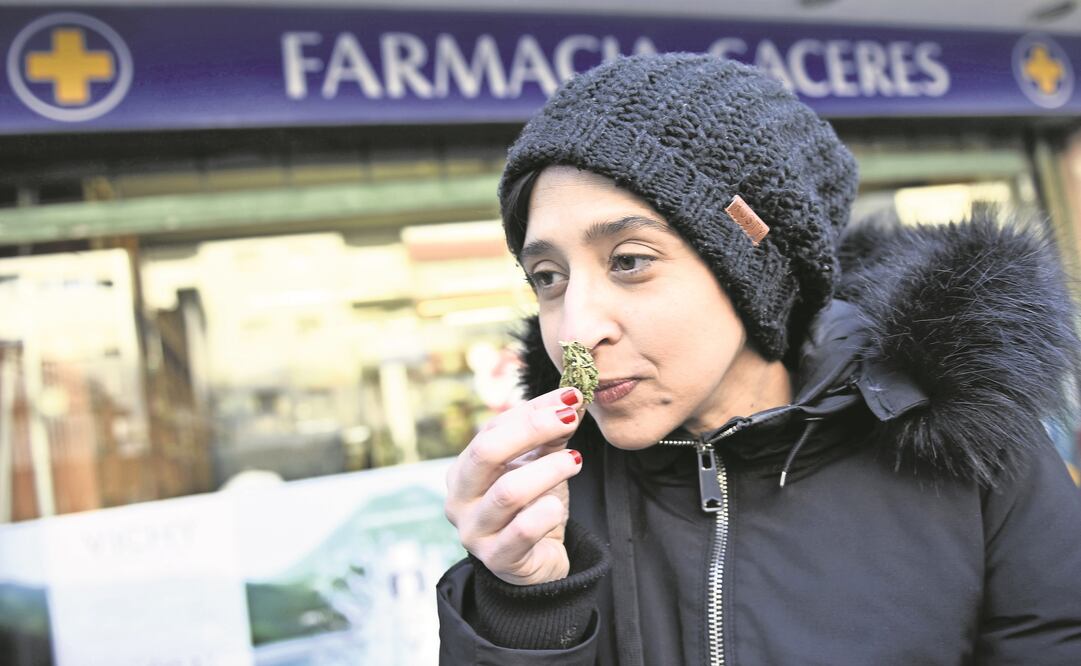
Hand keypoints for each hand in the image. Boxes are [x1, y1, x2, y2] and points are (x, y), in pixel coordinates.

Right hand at [444, 387, 584, 585]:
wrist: (534, 565)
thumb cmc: (532, 509)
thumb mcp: (539, 468)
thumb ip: (550, 438)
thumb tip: (572, 402)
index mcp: (464, 470)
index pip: (493, 429)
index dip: (532, 410)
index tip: (569, 397)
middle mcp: (459, 499)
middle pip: (487, 452)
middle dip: (532, 429)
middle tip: (570, 418)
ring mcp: (474, 532)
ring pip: (508, 492)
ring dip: (548, 470)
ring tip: (575, 461)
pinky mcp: (497, 559)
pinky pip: (522, 532)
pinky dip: (545, 513)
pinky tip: (559, 505)